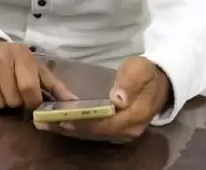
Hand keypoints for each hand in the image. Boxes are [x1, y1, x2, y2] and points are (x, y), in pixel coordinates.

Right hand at [0, 39, 76, 110]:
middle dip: (14, 101)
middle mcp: (0, 59)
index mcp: (21, 56)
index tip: (29, 101)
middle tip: (10, 90)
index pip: (29, 90)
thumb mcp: (34, 67)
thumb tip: (73, 102)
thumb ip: (54, 86)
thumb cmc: (11, 60)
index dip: (31, 102)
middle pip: (12, 100)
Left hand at [36, 56, 169, 143]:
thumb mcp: (140, 70)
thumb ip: (129, 82)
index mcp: (135, 116)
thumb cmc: (146, 72)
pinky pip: (95, 132)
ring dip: (70, 130)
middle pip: (96, 132)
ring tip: (45, 124)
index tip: (63, 117)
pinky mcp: (117, 129)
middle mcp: (129, 129)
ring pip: (93, 134)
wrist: (161, 82)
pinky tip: (60, 124)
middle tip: (44, 122)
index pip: (106, 123)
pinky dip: (77, 128)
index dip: (84, 121)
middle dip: (70, 128)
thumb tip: (118, 99)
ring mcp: (123, 132)